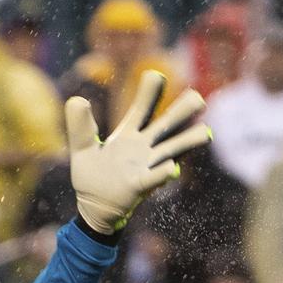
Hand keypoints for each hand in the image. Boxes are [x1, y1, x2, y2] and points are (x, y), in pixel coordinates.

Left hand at [65, 71, 209, 233]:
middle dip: (181, 112)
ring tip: (206, 133)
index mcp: (128, 134)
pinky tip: (172, 168)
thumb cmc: (92, 176)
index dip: (149, 92)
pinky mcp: (140, 186)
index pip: (142, 109)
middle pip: (165, 126)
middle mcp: (142, 148)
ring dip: (187, 142)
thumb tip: (76, 99)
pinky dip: (162, 173)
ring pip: (170, 151)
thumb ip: (79, 126)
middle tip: (197, 98)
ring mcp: (145, 166)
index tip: (155, 75)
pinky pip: (153, 178)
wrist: (93, 207)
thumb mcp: (81, 148)